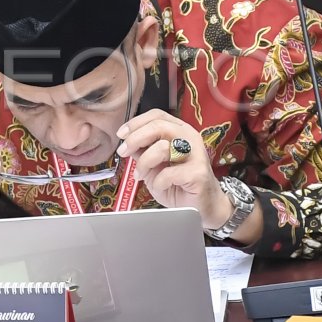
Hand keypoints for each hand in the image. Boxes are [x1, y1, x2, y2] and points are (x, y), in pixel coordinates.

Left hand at [116, 110, 231, 229]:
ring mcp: (196, 154)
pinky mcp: (198, 173)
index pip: (157, 115)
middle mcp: (189, 137)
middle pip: (158, 126)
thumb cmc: (177, 183)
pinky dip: (158, 182)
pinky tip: (160, 186)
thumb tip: (126, 141)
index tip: (121, 134)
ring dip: (144, 163)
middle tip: (123, 152)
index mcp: (179, 130)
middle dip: (135, 139)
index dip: (136, 122)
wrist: (200, 206)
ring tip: (141, 175)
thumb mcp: (153, 164)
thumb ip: (142, 150)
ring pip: (161, 148)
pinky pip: (169, 173)